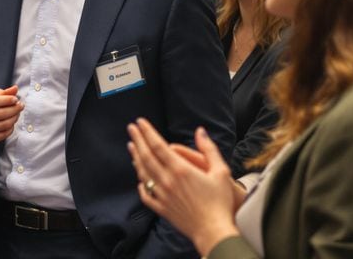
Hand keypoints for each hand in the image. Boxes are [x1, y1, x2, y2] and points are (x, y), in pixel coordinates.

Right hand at [0, 86, 22, 144]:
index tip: (16, 99)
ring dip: (15, 118)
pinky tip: (11, 122)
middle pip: (1, 113)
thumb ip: (3, 92)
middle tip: (20, 105)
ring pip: (5, 124)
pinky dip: (11, 127)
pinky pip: (5, 133)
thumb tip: (15, 89)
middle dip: (15, 109)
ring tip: (17, 113)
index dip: (7, 100)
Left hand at [127, 119, 238, 255]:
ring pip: (143, 173)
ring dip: (136, 158)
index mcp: (180, 170)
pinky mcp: (162, 209)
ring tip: (131, 146)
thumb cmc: (220, 202)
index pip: (158, 146)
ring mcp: (162, 195)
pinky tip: (140, 179)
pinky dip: (141, 185)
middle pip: (146, 157)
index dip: (147, 132)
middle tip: (131, 128)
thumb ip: (209, 149)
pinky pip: (146, 195)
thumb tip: (200, 131)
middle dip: (137, 140)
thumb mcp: (221, 172)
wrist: (214, 231)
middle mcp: (167, 181)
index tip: (139, 122)